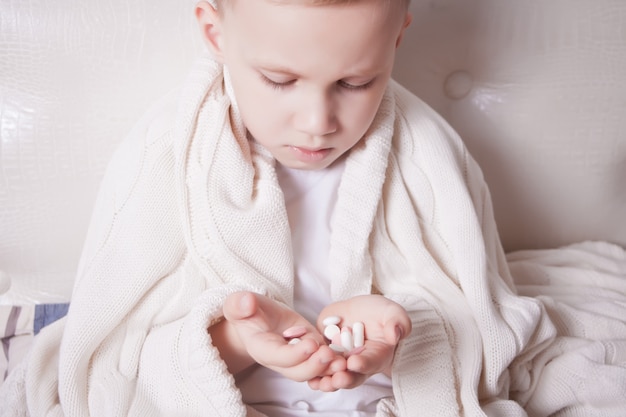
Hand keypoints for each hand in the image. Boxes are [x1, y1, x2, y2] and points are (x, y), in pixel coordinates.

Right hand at [221, 291, 340, 381]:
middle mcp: (280, 360)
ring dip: (329, 370)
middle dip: (315, 366)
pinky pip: (323, 363)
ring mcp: (297, 358)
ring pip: (313, 372)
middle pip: (298, 371)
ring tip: (344, 362)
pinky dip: (336, 363)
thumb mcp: (239, 304)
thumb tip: (246, 302)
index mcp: (262, 349)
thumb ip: (239, 305)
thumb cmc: (247, 310)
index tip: (311, 344)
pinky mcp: (311, 351)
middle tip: (330, 354)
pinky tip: (350, 358)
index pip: (278, 357)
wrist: (258, 318)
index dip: (295, 354)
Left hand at [309, 295, 411, 390]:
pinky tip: (306, 373)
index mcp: (376, 356)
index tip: (355, 362)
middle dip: (344, 379)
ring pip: (333, 376)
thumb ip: (397, 322)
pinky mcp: (324, 354)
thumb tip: (395, 335)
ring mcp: (340, 360)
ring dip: (327, 381)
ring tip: (321, 382)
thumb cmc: (379, 313)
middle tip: (337, 378)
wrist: (359, 310)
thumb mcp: (391, 312)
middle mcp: (358, 364)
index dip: (363, 364)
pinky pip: (317, 366)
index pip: (371, 362)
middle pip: (352, 376)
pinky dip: (311, 371)